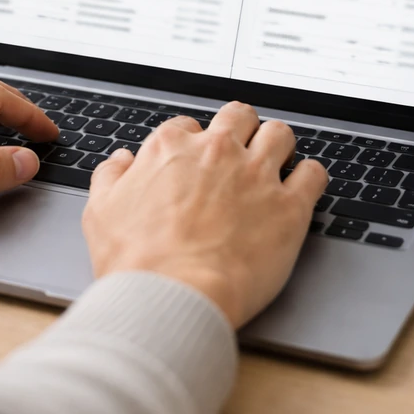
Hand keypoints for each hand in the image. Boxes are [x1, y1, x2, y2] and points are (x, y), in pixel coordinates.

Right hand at [82, 102, 327, 328]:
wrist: (172, 297)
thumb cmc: (135, 261)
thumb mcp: (100, 212)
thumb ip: (110, 177)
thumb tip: (121, 161)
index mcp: (171, 148)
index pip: (187, 125)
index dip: (192, 143)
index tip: (195, 161)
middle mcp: (217, 151)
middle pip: (239, 116)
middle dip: (241, 129)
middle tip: (240, 152)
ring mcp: (256, 176)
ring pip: (280, 134)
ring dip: (278, 145)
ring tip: (275, 164)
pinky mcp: (289, 207)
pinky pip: (313, 174)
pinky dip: (309, 177)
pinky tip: (301, 189)